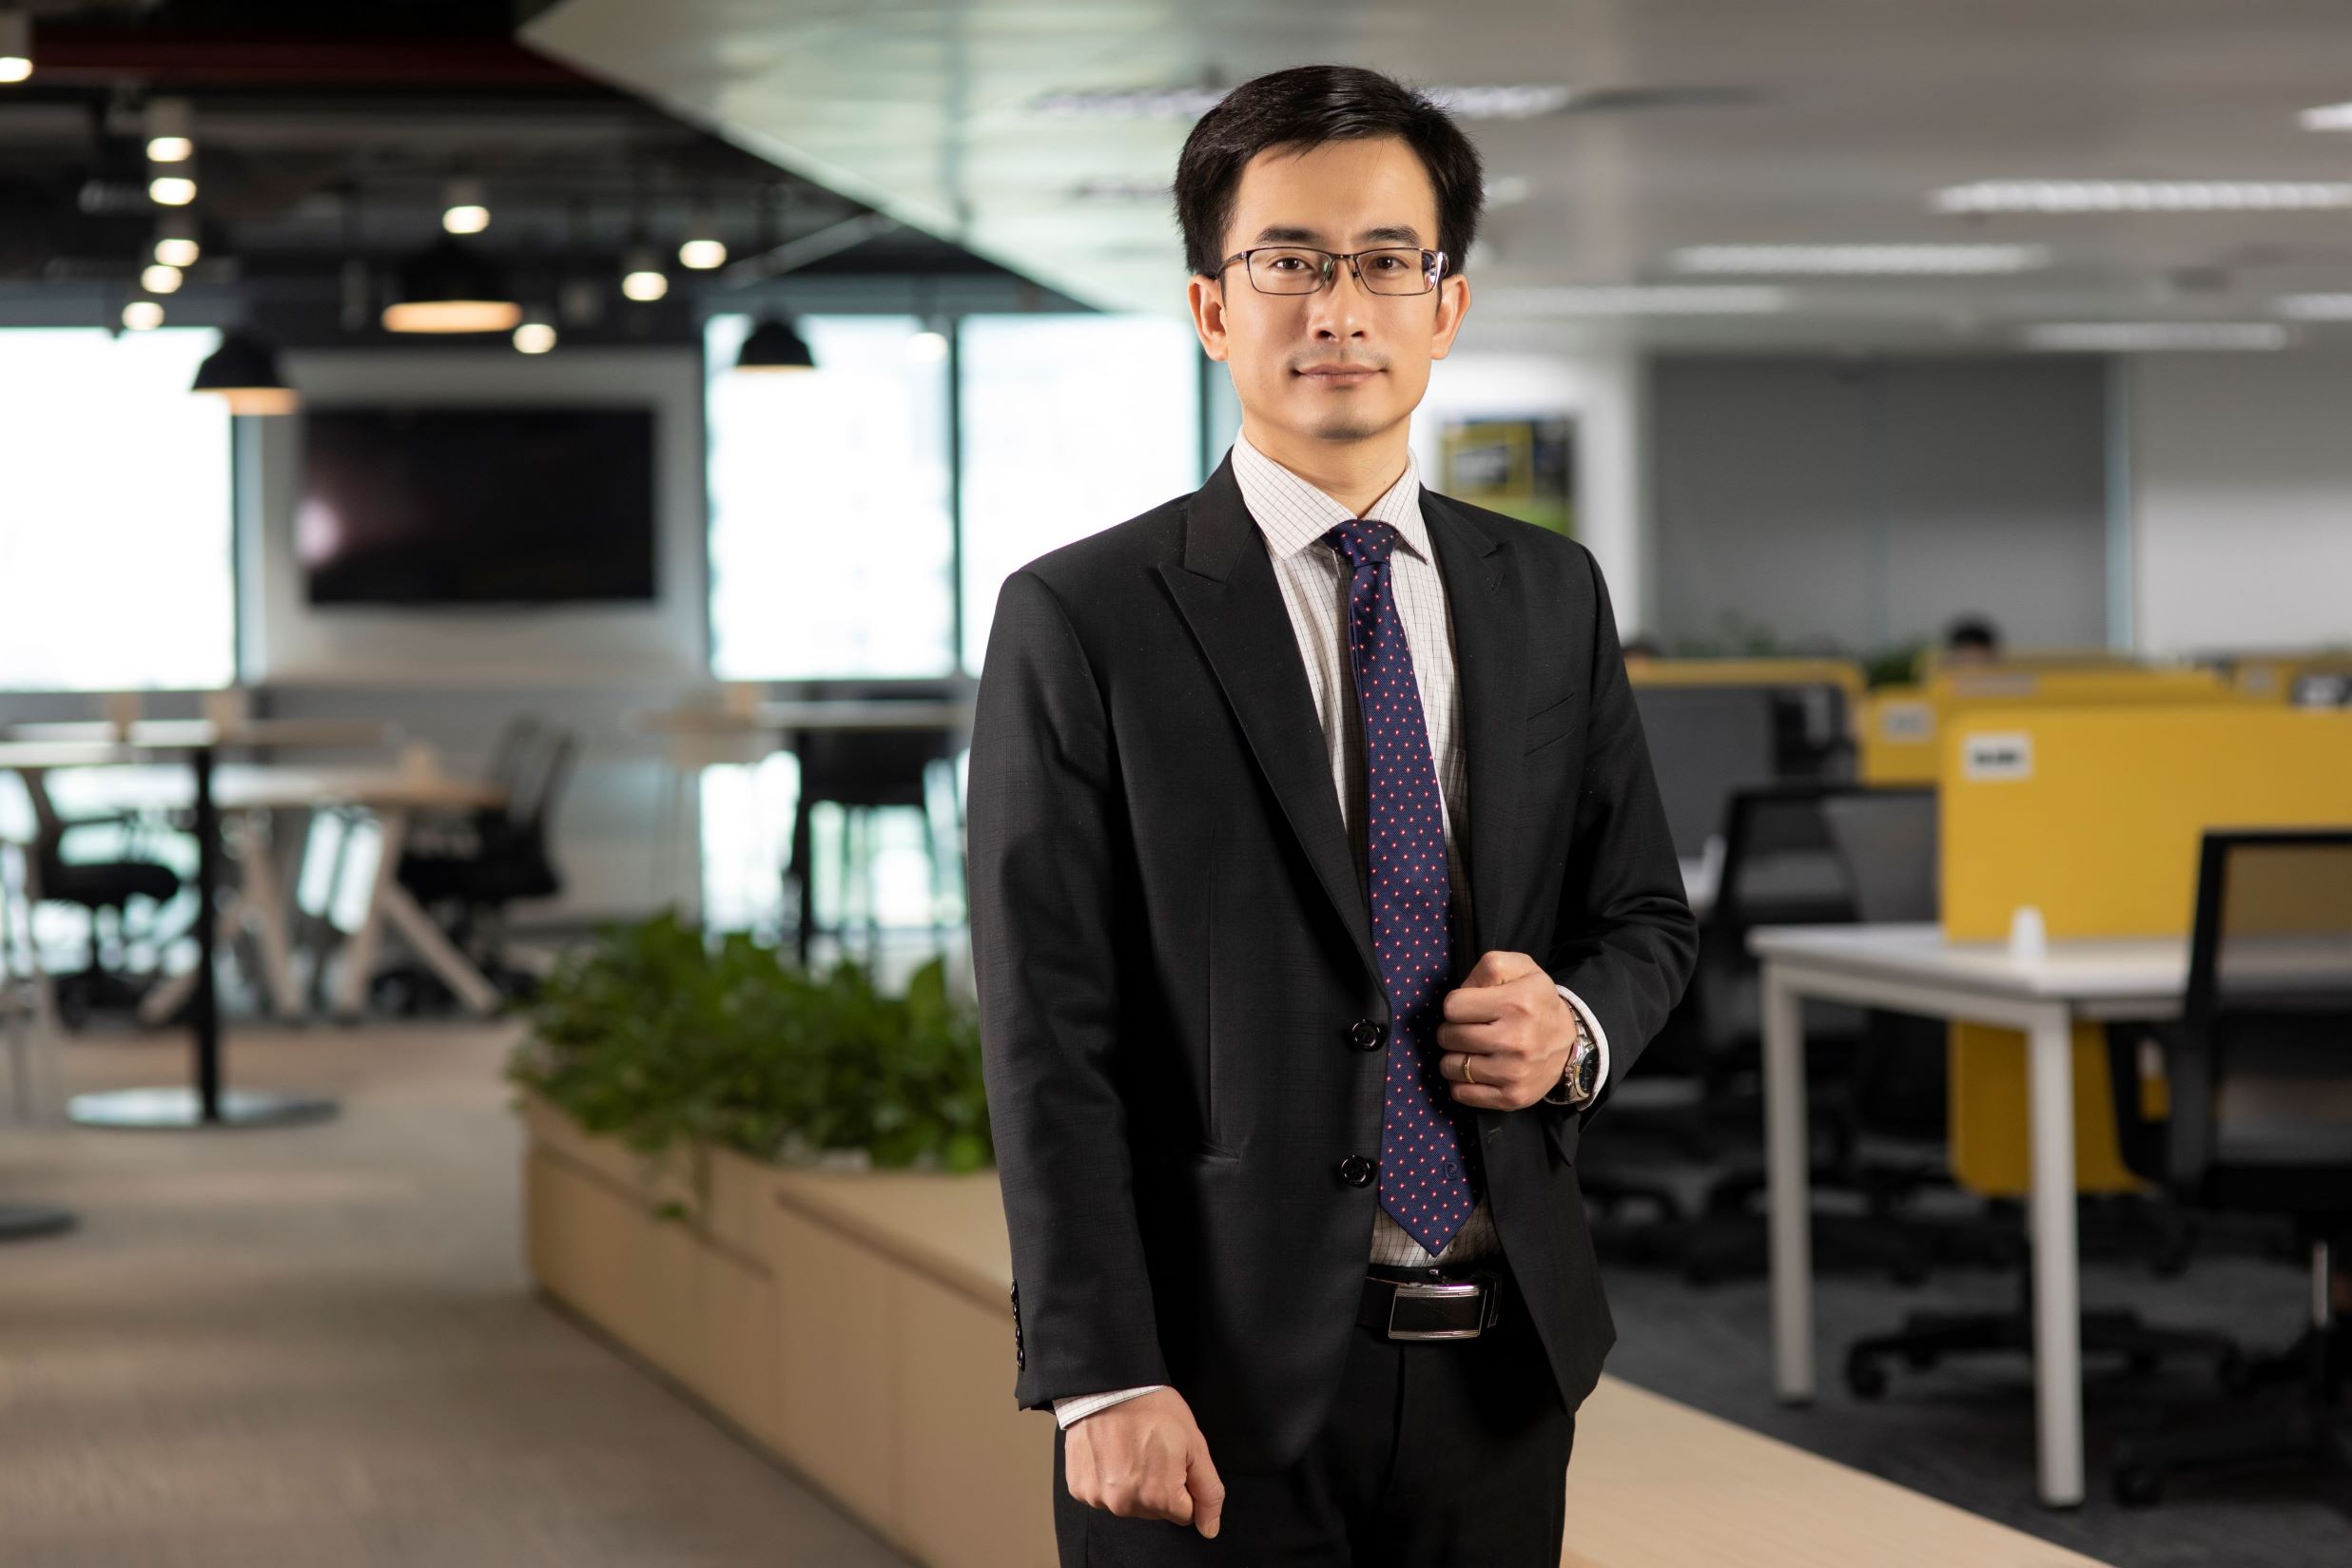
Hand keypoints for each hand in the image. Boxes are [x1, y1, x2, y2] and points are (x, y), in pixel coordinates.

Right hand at [1064, 1387, 1225, 1537]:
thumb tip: (1209, 1529)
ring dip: (1131, 1483)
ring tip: (1129, 1449)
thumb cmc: (1152, 1409)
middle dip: (1158, 1486)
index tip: (1173, 1459)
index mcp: (1158, 1497)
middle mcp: (1125, 1504)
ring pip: (1128, 1503)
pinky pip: (1101, 1494)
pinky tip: (1110, 1453)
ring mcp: (1099, 1497)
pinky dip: (1107, 1478)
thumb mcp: (1194, 1445)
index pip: (1184, 1513)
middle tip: (1151, 1451)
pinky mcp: (1079, 1488)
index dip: (1183, 1485)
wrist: (1109, 1385)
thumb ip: (1208, 1491)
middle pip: (1155, 1511)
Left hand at [1435, 950, 1573, 1110]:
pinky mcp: (1512, 1097)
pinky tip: (1475, 1071)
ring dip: (1454, 1058)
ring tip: (1472, 1050)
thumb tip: (1462, 990)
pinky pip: (1462, 1094)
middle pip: (1448, 1037)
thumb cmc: (1536, 1002)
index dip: (1457, 1005)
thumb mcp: (1521, 969)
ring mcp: (1514, 1072)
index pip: (1452, 1007)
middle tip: (1469, 1030)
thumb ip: (1489, 968)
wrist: (1570, 1043)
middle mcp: (1516, 1040)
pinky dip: (1461, 1083)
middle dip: (1452, 1031)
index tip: (1470, 1008)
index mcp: (1517, 1003)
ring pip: (1450, 1067)